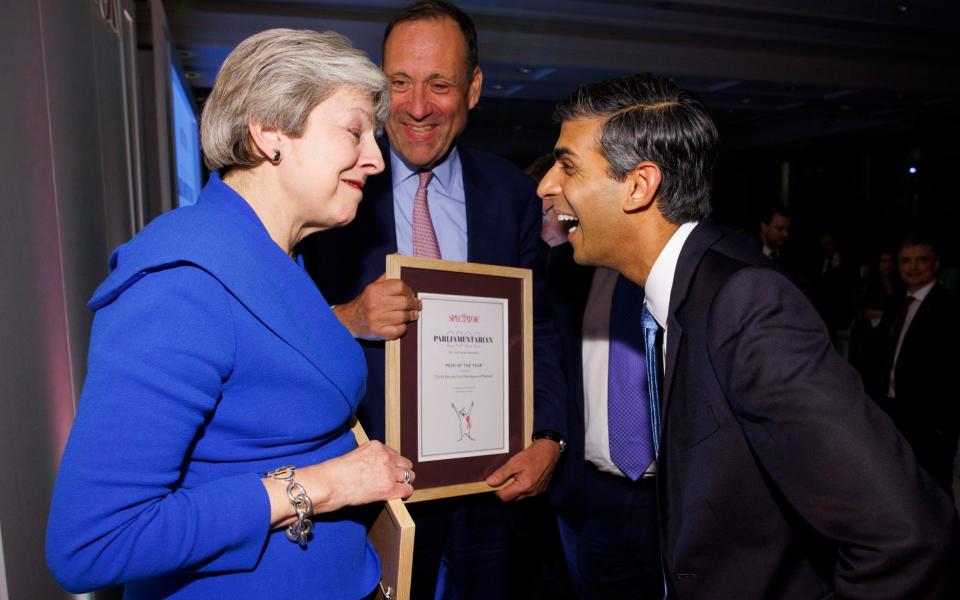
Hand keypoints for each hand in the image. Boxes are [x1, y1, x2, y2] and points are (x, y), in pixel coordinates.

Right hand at [264, 441, 413, 526]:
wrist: (330, 484)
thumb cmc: (336, 472)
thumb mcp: (355, 456)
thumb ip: (369, 458)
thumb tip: (375, 467)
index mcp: (377, 446)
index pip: (394, 454)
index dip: (393, 464)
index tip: (390, 470)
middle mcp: (385, 456)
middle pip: (405, 464)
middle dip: (401, 472)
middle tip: (396, 480)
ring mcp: (389, 472)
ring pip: (409, 476)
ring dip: (404, 482)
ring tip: (398, 488)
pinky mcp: (389, 488)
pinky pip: (407, 490)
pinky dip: (405, 494)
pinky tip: (400, 496)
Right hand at [332, 274, 419, 340]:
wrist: (348, 320)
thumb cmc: (365, 302)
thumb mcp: (373, 286)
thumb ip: (387, 275)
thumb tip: (397, 255)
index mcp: (374, 290)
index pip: (400, 286)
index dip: (409, 290)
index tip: (411, 294)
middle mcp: (374, 304)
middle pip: (404, 302)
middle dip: (414, 304)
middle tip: (417, 305)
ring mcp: (376, 319)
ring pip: (403, 317)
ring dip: (411, 316)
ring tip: (413, 315)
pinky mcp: (378, 332)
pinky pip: (398, 330)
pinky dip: (403, 328)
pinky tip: (402, 324)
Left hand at [485, 439, 560, 501]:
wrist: (549, 452)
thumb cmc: (533, 456)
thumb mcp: (514, 462)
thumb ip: (501, 474)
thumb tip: (490, 482)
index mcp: (524, 486)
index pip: (504, 496)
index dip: (497, 490)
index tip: (496, 482)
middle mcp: (531, 492)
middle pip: (511, 498)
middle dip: (506, 489)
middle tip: (507, 476)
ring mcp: (536, 492)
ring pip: (519, 496)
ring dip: (514, 489)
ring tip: (516, 475)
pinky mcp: (540, 490)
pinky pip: (527, 493)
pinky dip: (522, 487)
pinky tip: (523, 477)